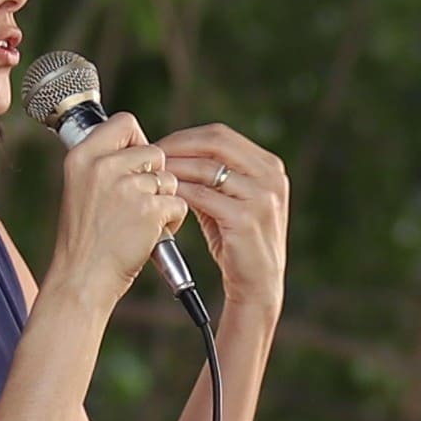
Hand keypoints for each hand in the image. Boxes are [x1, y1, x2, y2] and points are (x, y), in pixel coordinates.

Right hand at [40, 99, 195, 319]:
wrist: (82, 277)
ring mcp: (127, 187)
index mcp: (83, 156)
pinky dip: (171, 221)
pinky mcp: (149, 209)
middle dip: (155, 177)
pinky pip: (178, 203)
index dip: (138, 141)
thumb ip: (104, 164)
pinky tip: (151, 235)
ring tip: (141, 223)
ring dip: (164, 200)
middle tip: (138, 204)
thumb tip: (138, 147)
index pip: (124, 122)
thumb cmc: (85, 239)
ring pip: (169, 179)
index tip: (136, 163)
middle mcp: (103, 166)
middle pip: (154, 152)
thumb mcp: (80, 188)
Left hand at [151, 123, 290, 316]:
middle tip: (150, 156)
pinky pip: (202, 196)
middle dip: (177, 146)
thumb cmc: (239, 243)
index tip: (159, 146)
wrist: (258, 286)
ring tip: (152, 175)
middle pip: (215, 142)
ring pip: (206, 167)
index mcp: (269, 166)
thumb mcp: (231, 202)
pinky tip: (163, 197)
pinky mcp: (246, 219)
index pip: (221, 135)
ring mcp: (261, 197)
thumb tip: (172, 152)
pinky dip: (179, 192)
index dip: (186, 138)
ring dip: (174, 168)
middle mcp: (270, 177)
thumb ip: (211, 177)